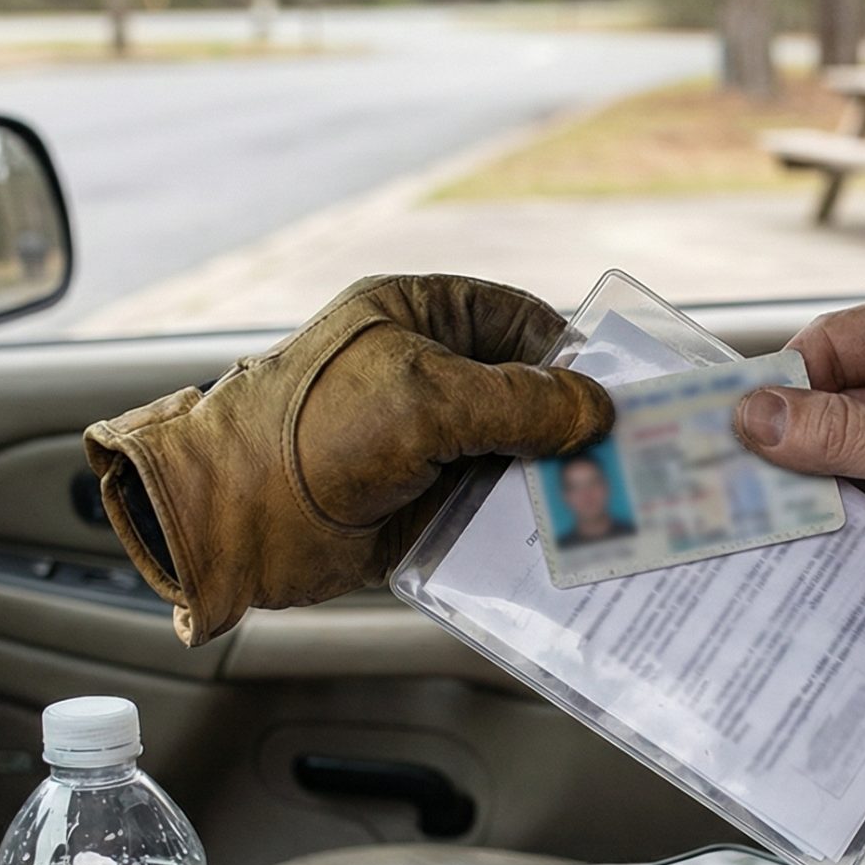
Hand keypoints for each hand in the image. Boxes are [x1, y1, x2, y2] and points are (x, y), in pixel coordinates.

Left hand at [85, 274, 612, 645]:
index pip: (519, 322)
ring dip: (555, 486)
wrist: (228, 522)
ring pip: (514, 459)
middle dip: (573, 429)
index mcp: (418, 318)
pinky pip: (489, 513)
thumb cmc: (308, 435)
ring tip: (617, 510)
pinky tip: (567, 546)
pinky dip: (524, 530)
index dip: (571, 354)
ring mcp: (423, 446)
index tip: (621, 393)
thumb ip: (519, 402)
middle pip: (526, 395)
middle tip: (635, 460)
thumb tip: (597, 412)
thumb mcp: (425, 400)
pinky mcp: (420, 507)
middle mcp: (425, 377)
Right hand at [734, 287, 864, 623]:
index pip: (836, 340)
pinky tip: (808, 529)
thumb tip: (754, 414)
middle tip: (732, 477)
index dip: (784, 383)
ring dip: (815, 475)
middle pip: (835, 390)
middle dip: (792, 436)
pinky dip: (844, 501)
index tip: (731, 425)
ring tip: (760, 509)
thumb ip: (839, 433)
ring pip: (848, 438)